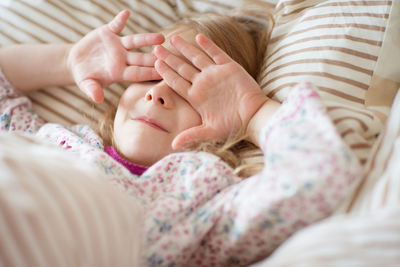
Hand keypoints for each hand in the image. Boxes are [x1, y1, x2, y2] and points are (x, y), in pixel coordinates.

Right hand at [68, 10, 164, 102]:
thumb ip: (93, 90)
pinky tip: (126, 14)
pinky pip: (116, 25)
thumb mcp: (87, 84)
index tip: (162, 73)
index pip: (138, 73)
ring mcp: (117, 45)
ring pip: (135, 41)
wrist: (76, 63)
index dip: (149, 73)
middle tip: (167, 55)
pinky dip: (120, 20)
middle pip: (141, 58)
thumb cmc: (85, 77)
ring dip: (147, 38)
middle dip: (154, 57)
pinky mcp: (109, 33)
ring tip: (161, 37)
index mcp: (120, 72)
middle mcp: (123, 58)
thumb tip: (97, 99)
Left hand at [154, 34, 267, 148]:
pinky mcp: (229, 68)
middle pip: (182, 68)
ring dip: (185, 48)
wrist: (254, 117)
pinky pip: (217, 54)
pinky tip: (199, 37)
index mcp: (196, 97)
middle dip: (169, 58)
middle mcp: (203, 84)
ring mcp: (215, 74)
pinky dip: (208, 46)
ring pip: (197, 58)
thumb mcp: (209, 132)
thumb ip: (191, 135)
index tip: (155, 64)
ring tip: (173, 38)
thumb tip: (173, 146)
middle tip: (156, 48)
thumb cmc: (233, 126)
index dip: (166, 73)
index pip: (176, 82)